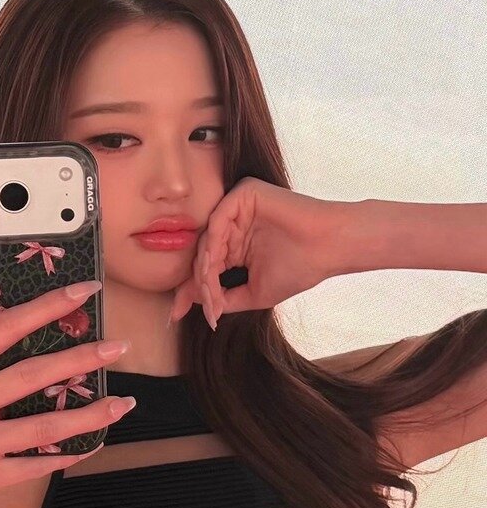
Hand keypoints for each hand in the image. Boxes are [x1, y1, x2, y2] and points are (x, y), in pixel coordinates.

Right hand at [0, 281, 135, 507]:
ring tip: (123, 403)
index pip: (5, 327)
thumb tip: (18, 333)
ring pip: (47, 425)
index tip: (84, 292)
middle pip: (34, 374)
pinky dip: (69, 454)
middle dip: (83, 357)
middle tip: (118, 347)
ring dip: (92, 414)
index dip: (49, 306)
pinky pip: (38, 464)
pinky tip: (92, 444)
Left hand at [169, 178, 344, 329]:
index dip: (192, 291)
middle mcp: (233, 224)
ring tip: (209, 293)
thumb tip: (193, 308)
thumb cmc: (300, 268)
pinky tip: (213, 268)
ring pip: (207, 240)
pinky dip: (212, 246)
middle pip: (202, 253)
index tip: (176, 314)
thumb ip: (223, 298)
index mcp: (235, 243)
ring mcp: (237, 207)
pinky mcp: (243, 194)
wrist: (330, 247)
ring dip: (204, 270)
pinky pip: (218, 220)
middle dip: (195, 283)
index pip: (205, 265)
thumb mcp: (254, 292)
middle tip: (195, 307)